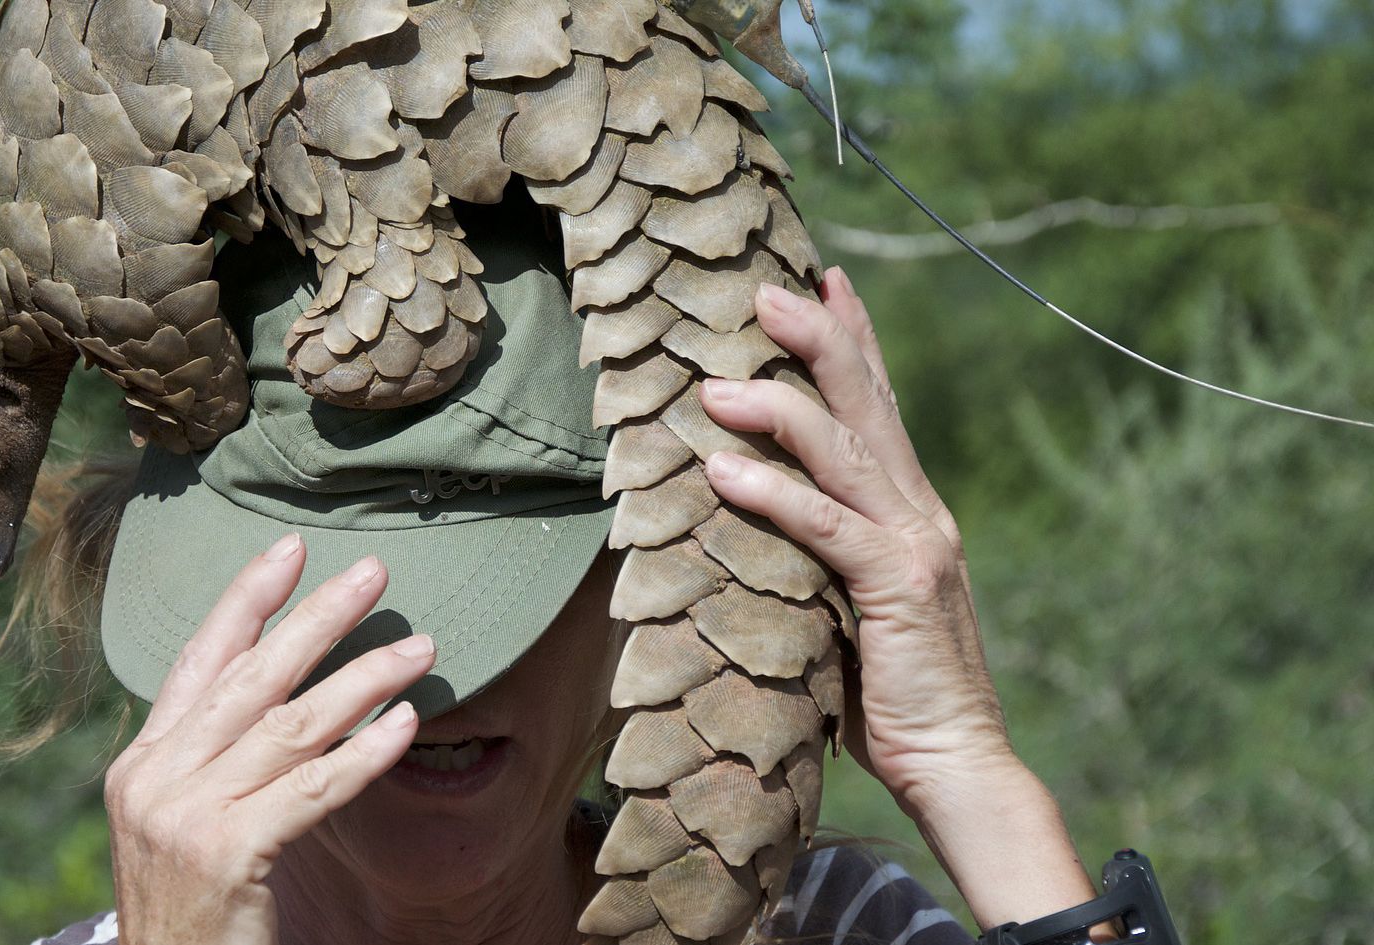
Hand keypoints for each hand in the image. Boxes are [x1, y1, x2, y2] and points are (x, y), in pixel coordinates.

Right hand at [102, 536, 434, 944]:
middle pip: (253, 676)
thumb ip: (217, 756)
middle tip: (376, 574)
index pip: (199, 657)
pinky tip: (405, 724)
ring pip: (292, 726)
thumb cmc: (191, 901)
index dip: (247, 598)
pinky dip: (365, 753)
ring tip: (421, 650)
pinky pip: (314, 789)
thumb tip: (287, 691)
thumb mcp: (186, 818)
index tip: (293, 549)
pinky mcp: (228, 855)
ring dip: (364, 678)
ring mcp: (188, 815)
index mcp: (145, 760)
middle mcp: (157, 777)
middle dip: (319, 618)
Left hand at [698, 270, 1104, 929]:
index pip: (880, 407)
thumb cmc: (892, 693)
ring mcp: (915, 546)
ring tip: (717, 380)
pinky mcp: (897, 589)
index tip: (820, 279)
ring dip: (779, 405)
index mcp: (912, 512)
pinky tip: (723, 470)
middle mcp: (920, 513)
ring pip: (846, 450)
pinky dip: (772, 493)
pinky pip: (825, 528)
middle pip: (868, 403)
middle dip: (818, 337)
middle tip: (765, 289)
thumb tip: (752, 522)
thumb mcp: (851, 605)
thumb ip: (821, 556)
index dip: (852, 338)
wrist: (958, 764)